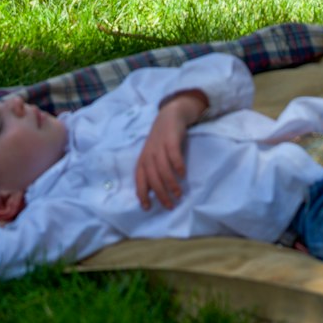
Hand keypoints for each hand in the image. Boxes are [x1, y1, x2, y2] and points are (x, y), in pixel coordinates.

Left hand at [135, 90, 206, 209]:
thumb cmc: (161, 140)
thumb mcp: (152, 155)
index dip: (142, 193)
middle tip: (169, 205)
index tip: (148, 207)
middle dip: (160, 193)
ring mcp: (159, 146)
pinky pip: (173, 154)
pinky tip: (183, 174)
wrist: (170, 115)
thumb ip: (152, 171)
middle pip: (152, 177)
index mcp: (143, 159)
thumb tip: (153, 192)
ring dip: (170, 183)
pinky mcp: (171, 139)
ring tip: (178, 194)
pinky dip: (177, 165)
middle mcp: (149, 154)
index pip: (139, 179)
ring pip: (162, 168)